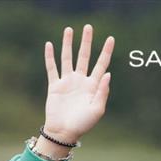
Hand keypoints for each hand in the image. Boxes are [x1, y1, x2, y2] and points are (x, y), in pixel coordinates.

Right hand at [42, 24, 114, 144]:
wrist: (63, 133)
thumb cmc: (82, 124)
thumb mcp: (97, 109)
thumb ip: (103, 91)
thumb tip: (107, 73)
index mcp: (93, 86)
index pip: (101, 64)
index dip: (106, 51)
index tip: (111, 38)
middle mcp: (80, 81)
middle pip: (84, 56)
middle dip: (86, 42)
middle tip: (88, 27)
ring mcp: (67, 82)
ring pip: (67, 58)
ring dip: (68, 44)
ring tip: (69, 30)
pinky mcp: (55, 86)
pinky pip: (52, 68)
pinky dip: (50, 57)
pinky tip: (49, 45)